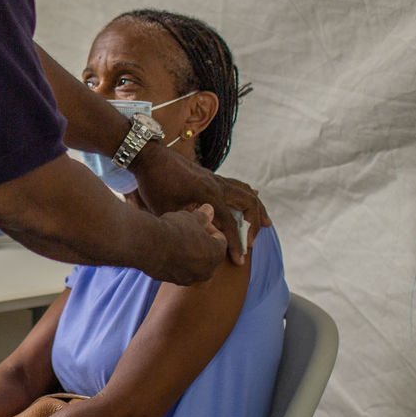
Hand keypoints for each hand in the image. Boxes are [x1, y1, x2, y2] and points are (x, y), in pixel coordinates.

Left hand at [130, 144, 263, 264]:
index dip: (236, 243)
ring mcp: (215, 178)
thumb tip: (205, 238)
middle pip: (248, 204)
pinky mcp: (211, 176)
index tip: (240, 260)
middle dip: (253, 225)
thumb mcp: (169, 209)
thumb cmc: (155, 184)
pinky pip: (237, 186)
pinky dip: (248, 195)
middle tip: (251, 243)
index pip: (230, 223)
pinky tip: (253, 199)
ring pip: (246, 192)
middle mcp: (217, 184)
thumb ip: (189, 224)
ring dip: (256, 209)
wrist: (149, 157)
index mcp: (208, 194)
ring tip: (266, 223)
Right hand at [152, 205, 226, 284]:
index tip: (196, 221)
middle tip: (186, 230)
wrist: (150, 245)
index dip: (209, 227)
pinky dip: (174, 261)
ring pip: (192, 264)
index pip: (220, 239)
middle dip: (200, 242)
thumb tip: (210, 210)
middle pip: (207, 254)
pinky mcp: (173, 281)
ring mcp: (190, 278)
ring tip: (172, 239)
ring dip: (187, 253)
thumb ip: (203, 216)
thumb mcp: (191, 218)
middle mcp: (207, 271)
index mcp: (217, 254)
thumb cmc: (175, 229)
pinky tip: (163, 249)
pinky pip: (177, 270)